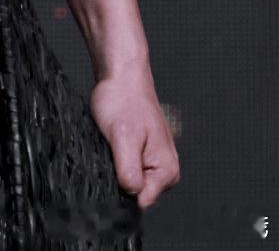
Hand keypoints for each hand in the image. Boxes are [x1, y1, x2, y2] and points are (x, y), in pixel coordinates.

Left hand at [89, 68, 180, 208]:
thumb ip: (129, 170)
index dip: (121, 190)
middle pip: (135, 193)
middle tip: (111, 150)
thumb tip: (133, 196)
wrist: (121, 76)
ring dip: (116, 166)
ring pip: (128, 180)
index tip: (110, 169)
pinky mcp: (142, 155)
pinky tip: (112, 143)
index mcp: (167, 170)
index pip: (141, 201)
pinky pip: (126, 168)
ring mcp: (154, 162)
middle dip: (118, 176)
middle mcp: (165, 170)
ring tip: (112, 143)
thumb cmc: (123, 100)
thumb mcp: (123, 137)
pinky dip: (115, 158)